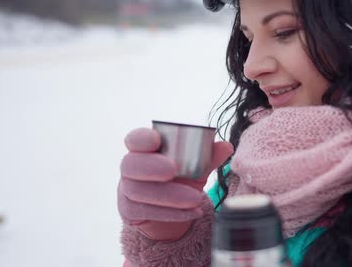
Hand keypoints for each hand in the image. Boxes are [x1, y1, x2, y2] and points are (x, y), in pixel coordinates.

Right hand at [117, 127, 232, 239]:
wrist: (171, 209)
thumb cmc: (181, 178)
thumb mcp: (195, 166)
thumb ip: (208, 155)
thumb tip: (226, 147)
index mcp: (143, 149)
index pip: (134, 140)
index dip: (142, 139)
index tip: (156, 140)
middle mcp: (130, 168)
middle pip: (130, 165)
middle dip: (151, 166)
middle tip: (174, 169)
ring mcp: (126, 191)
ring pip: (139, 192)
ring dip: (169, 195)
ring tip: (196, 198)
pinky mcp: (129, 212)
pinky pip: (147, 213)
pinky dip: (172, 213)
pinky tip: (193, 212)